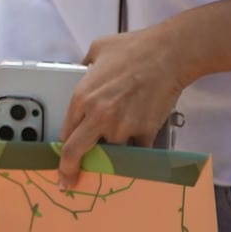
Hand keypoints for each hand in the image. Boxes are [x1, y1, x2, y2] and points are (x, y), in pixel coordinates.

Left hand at [58, 23, 187, 188]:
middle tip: (68, 183)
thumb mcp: (98, 49)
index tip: (62, 160)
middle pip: (76, 153)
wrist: (169, 54)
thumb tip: (82, 71)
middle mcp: (98, 115)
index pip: (64, 133)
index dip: (62, 149)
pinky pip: (136, 151)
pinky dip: (136, 150)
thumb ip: (85, 65)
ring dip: (112, 152)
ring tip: (117, 144)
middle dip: (69, 171)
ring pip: (110, 153)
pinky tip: (138, 143)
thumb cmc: (134, 48)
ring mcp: (122, 126)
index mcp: (82, 96)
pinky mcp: (144, 132)